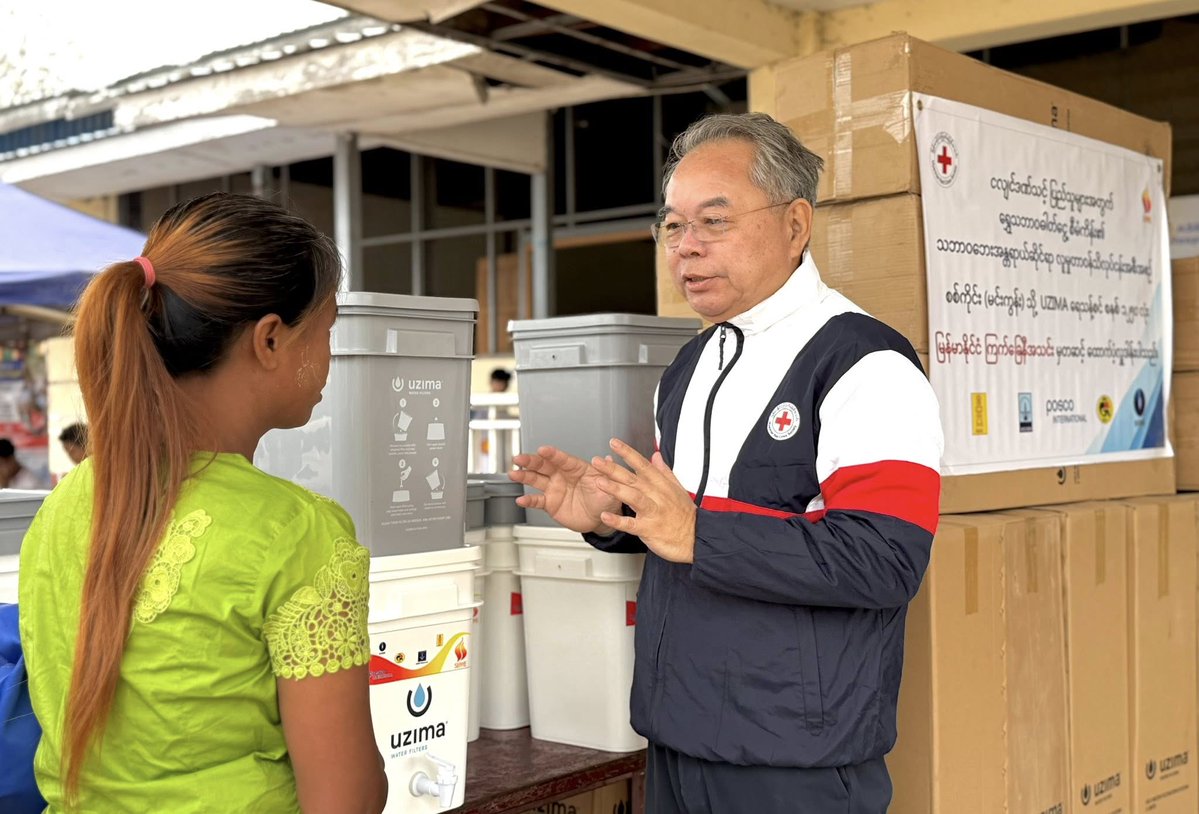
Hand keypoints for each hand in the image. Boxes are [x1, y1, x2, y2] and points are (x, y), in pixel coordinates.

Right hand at [509, 445, 620, 534]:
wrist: (601, 518)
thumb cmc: (606, 498)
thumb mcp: (611, 486)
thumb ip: (608, 474)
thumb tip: (608, 459)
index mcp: (577, 467)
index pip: (563, 459)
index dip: (552, 454)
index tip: (543, 449)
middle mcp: (562, 475)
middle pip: (544, 465)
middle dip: (531, 461)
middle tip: (519, 458)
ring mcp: (554, 488)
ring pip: (536, 479)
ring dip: (524, 476)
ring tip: (513, 474)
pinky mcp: (550, 503)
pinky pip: (537, 501)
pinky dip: (528, 500)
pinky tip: (520, 500)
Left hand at [592, 438, 696, 562]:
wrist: (695, 538)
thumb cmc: (684, 515)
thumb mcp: (677, 488)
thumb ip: (664, 471)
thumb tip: (655, 455)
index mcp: (661, 485)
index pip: (642, 464)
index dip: (628, 453)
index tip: (614, 443)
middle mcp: (656, 496)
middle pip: (633, 479)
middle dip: (614, 469)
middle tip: (597, 461)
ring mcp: (653, 512)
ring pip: (633, 497)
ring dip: (616, 489)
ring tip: (599, 482)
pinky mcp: (649, 529)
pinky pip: (631, 524)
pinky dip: (618, 521)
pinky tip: (605, 516)